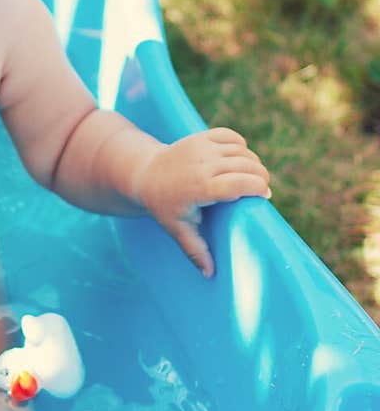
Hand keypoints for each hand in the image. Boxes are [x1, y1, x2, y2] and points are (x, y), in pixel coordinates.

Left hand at [134, 129, 270, 277]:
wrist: (145, 174)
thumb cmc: (163, 205)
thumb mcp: (177, 230)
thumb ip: (195, 251)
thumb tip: (210, 275)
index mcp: (200, 188)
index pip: (239, 183)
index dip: (258, 188)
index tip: (265, 196)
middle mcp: (203, 164)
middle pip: (247, 165)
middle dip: (261, 178)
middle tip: (260, 191)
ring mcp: (201, 147)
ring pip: (242, 150)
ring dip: (253, 163)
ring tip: (251, 179)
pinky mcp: (201, 136)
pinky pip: (231, 136)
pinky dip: (241, 146)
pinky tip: (238, 159)